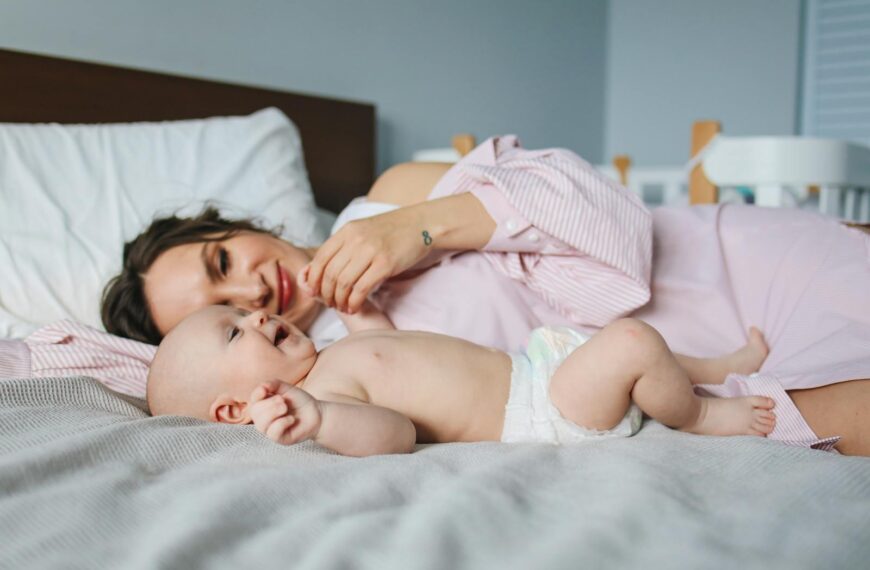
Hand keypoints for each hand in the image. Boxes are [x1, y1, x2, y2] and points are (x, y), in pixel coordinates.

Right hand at [248, 381, 321, 445]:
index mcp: (264, 405)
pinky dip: (282, 423)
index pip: (252, 400)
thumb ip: (273, 384)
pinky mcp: (280, 439)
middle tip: (283, 401)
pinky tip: (291, 419)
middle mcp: (264, 419)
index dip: (256, 394)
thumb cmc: (300, 401)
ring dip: (273, 412)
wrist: (317, 413)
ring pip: (261, 424)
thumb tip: (262, 387)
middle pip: (255, 412)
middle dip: (269, 404)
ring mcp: (271, 430)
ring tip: (285, 408)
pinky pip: (273, 433)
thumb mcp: (286, 388)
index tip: (265, 390)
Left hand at [300, 208, 430, 312]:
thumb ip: (343, 246)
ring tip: (342, 307)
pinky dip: (354, 301)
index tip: (314, 292)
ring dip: (339, 300)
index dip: (313, 279)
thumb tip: (320, 269)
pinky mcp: (385, 264)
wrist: (420, 224)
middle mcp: (356, 240)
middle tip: (330, 303)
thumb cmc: (391, 231)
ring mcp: (370, 251)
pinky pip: (362, 288)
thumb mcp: (362, 231)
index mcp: (347, 231)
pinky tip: (354, 306)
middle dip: (326, 294)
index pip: (320, 258)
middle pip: (330, 273)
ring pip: (343, 283)